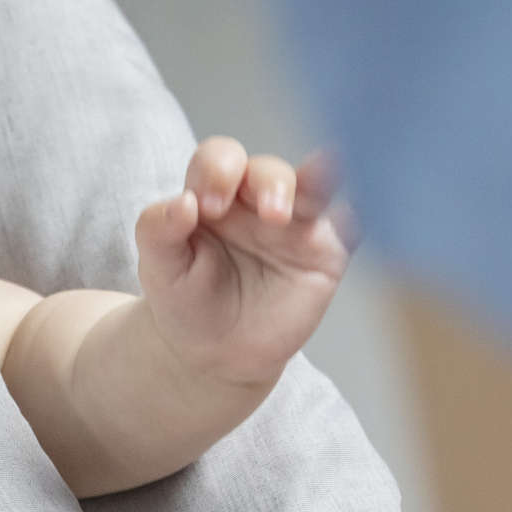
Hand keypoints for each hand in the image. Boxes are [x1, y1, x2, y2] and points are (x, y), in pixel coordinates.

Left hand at [134, 138, 352, 386]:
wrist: (215, 352)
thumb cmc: (184, 299)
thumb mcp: (159, 267)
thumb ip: (158, 230)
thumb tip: (182, 201)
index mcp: (213, 194)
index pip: (220, 158)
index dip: (217, 171)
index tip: (206, 206)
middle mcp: (256, 200)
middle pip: (270, 170)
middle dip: (268, 182)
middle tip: (264, 212)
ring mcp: (295, 224)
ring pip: (313, 187)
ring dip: (314, 185)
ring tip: (291, 211)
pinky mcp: (325, 252)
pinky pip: (347, 227)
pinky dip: (353, 216)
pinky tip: (349, 217)